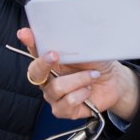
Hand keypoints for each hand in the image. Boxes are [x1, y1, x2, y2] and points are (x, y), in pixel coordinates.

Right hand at [19, 28, 139, 120]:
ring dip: (78, 80)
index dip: (28, 42)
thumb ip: (72, 43)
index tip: (25, 34)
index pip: (34, 50)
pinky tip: (88, 90)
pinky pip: (66, 103)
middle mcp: (48, 78)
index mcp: (50, 61)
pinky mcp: (63, 110)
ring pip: (56, 88)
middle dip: (44, 63)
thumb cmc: (97, 63)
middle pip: (35, 72)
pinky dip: (81, 94)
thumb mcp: (87, 50)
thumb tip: (66, 28)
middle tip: (55, 55)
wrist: (113, 81)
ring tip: (93, 75)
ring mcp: (54, 96)